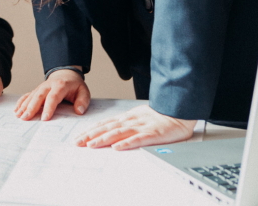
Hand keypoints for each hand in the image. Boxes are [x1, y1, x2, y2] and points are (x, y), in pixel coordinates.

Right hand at [14, 68, 89, 120]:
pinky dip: (21, 102)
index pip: (53, 97)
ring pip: (31, 96)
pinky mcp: (36, 90)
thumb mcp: (83, 91)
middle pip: (38, 96)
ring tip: (19, 116)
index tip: (45, 118)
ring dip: (24, 106)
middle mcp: (48, 85)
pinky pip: (27, 95)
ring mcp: (40, 87)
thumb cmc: (75, 86)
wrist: (66, 74)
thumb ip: (83, 101)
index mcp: (60, 85)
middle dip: (31, 107)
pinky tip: (17, 110)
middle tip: (26, 118)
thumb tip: (79, 111)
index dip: (48, 107)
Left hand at [75, 104, 195, 150]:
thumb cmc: (161, 116)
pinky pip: (139, 139)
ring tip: (91, 145)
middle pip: (107, 128)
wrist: (180, 110)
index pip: (105, 124)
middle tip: (77, 143)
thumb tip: (111, 134)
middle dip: (91, 135)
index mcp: (127, 117)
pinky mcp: (153, 133)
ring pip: (119, 133)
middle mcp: (131, 121)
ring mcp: (142, 127)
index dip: (90, 130)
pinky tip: (117, 147)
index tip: (78, 137)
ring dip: (103, 139)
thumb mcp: (139, 117)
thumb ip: (126, 124)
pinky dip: (127, 143)